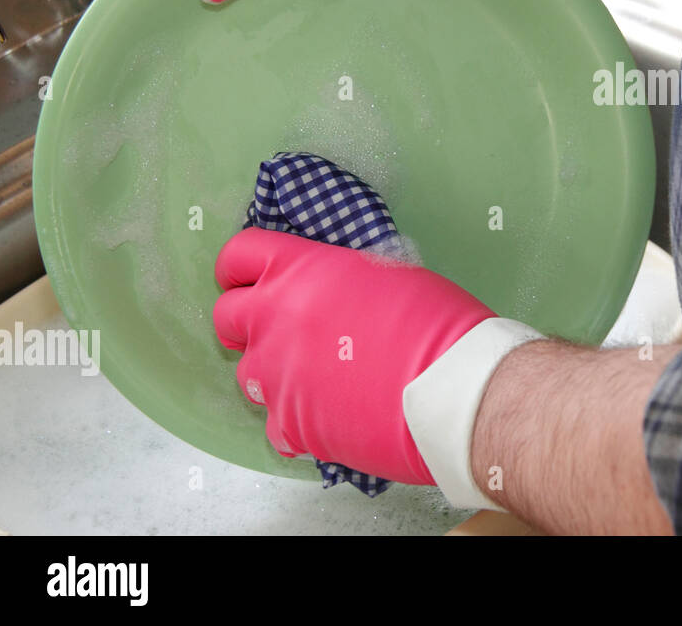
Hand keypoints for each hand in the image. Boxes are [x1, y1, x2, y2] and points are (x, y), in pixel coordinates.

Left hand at [212, 227, 495, 483]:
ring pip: (247, 373)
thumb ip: (341, 279)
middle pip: (227, 316)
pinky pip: (275, 423)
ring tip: (315, 376)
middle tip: (281, 329)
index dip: (242, 268)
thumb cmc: (439, 325)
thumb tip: (333, 290)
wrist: (454, 389)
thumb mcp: (390, 274)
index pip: (240, 255)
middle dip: (247, 320)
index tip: (251, 278)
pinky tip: (329, 413)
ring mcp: (278, 377)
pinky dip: (296, 419)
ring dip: (272, 371)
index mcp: (303, 272)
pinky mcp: (291, 426)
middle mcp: (276, 322)